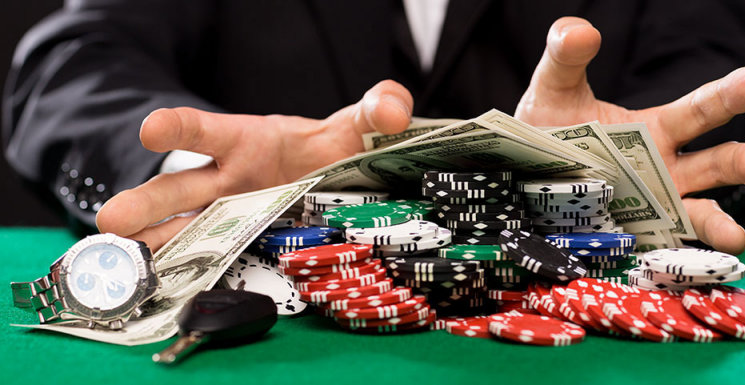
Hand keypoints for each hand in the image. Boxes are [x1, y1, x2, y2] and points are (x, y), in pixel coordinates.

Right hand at [96, 80, 412, 249]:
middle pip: (180, 188)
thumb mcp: (351, 127)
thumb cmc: (325, 148)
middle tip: (112, 220)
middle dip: (146, 203)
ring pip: (183, 227)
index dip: (178, 127)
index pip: (206, 129)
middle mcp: (228, 179)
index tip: (151, 129)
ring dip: (154, 245)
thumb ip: (375, 109)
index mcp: (245, 141)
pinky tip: (163, 288)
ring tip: (121, 264)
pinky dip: (186, 271)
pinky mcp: (241, 243)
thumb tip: (393, 109)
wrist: (328, 180)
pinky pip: (209, 257)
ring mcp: (229, 214)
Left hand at [515, 17, 744, 253]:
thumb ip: (566, 58)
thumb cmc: (544, 132)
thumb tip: (580, 30)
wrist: (516, 178)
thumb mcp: (553, 91)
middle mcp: (663, 171)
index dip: (731, 95)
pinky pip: (664, 250)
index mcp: (652, 131)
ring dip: (720, 222)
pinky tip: (691, 264)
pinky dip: (681, 258)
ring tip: (734, 234)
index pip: (701, 110)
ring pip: (698, 212)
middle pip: (714, 164)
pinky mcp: (634, 240)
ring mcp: (652, 209)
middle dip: (741, 162)